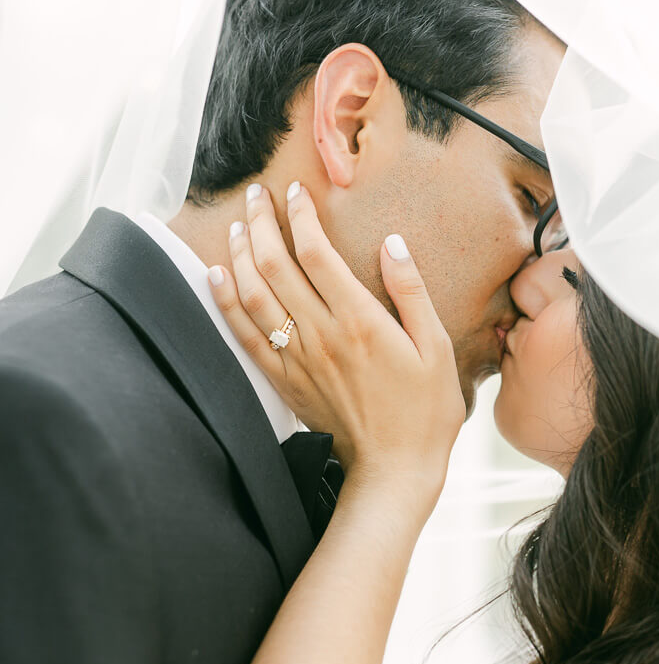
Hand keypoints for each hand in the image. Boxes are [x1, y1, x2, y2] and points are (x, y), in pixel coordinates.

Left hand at [209, 183, 465, 493]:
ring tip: (236, 225)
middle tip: (257, 195)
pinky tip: (216, 278)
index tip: (296, 192)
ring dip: (239, 254)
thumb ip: (411, 293)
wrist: (394, 471)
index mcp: (360, 321)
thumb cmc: (424, 412)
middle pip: (275, 265)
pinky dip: (226, 304)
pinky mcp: (285, 382)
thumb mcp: (436, 348)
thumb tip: (393, 244)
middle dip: (261, 222)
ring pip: (254, 295)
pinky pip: (245, 337)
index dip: (300, 216)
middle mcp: (321, 335)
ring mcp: (298, 360)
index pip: (316, 253)